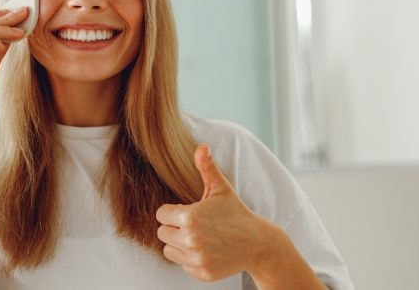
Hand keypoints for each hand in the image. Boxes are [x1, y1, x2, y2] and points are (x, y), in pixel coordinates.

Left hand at [156, 144, 272, 281]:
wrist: (258, 243)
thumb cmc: (236, 212)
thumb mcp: (221, 188)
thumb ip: (207, 167)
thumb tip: (201, 146)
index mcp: (190, 217)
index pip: (161, 214)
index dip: (173, 210)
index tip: (187, 210)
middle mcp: (190, 240)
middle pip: (162, 233)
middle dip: (174, 227)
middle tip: (194, 224)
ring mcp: (196, 258)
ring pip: (169, 250)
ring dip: (179, 243)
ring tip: (198, 236)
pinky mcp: (201, 272)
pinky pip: (183, 264)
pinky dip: (190, 258)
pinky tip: (206, 249)